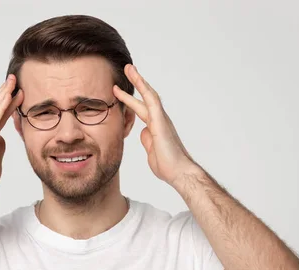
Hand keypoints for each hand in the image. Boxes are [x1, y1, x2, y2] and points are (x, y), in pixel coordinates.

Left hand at [113, 64, 200, 187]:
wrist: (178, 172)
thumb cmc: (167, 165)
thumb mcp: (151, 151)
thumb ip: (147, 140)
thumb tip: (142, 132)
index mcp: (155, 127)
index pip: (141, 109)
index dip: (130, 100)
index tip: (119, 92)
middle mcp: (159, 120)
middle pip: (145, 98)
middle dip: (135, 84)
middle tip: (126, 70)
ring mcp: (161, 120)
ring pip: (149, 95)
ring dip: (139, 81)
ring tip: (129, 68)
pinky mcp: (161, 122)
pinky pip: (152, 102)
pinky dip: (144, 90)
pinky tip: (138, 78)